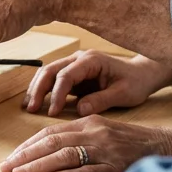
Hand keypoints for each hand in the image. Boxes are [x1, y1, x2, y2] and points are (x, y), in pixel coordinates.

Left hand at [1, 116, 171, 171]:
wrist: (168, 148)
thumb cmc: (134, 144)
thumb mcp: (104, 134)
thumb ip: (79, 139)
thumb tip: (49, 154)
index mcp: (89, 124)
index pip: (50, 133)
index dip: (28, 145)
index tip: (11, 157)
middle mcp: (95, 134)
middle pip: (52, 143)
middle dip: (25, 155)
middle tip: (6, 168)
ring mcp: (106, 151)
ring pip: (65, 156)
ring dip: (38, 165)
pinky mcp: (116, 168)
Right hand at [23, 51, 171, 116]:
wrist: (142, 74)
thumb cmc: (136, 83)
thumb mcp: (124, 94)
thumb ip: (102, 100)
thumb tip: (79, 110)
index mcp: (91, 61)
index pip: (66, 75)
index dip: (57, 94)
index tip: (52, 112)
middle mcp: (79, 58)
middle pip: (50, 70)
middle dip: (38, 89)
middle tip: (31, 108)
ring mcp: (75, 64)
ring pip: (48, 72)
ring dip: (36, 88)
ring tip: (28, 106)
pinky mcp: (73, 74)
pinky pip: (53, 79)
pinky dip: (43, 90)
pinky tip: (35, 102)